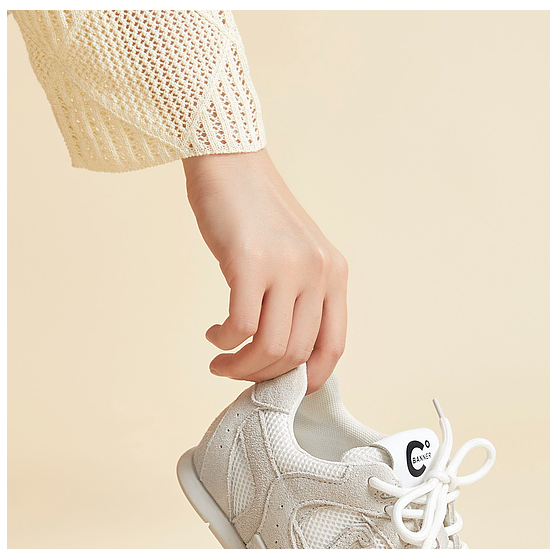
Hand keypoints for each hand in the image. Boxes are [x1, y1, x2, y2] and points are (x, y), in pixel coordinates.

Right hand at [183, 150, 347, 392]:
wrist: (230, 161)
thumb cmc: (254, 210)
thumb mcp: (294, 253)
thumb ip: (299, 296)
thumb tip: (284, 354)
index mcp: (335, 273)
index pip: (333, 347)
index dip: (308, 378)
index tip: (282, 387)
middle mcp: (318, 272)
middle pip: (296, 354)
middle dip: (262, 376)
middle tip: (236, 372)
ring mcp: (287, 268)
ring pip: (270, 347)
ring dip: (240, 366)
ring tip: (221, 361)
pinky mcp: (250, 263)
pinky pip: (240, 327)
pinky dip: (224, 342)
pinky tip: (214, 335)